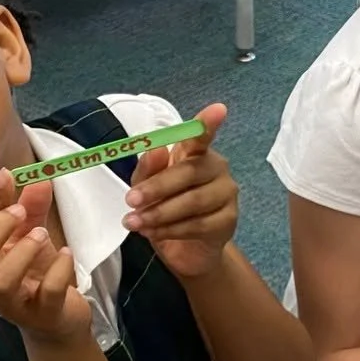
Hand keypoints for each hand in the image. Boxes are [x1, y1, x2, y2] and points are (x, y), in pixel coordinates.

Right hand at [0, 171, 92, 339]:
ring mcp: (14, 303)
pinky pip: (46, 293)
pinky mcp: (43, 315)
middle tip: (21, 212)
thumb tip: (38, 177)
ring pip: (1, 281)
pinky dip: (58, 270)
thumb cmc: (39, 276)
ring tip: (42, 235)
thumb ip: (33, 208)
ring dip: (21, 252)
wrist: (59, 321)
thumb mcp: (34, 237)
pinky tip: (68, 255)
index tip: (7, 176)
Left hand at [126, 104, 235, 278]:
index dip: (208, 124)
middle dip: (157, 187)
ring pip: (193, 201)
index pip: (201, 136)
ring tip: (135, 222)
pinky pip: (197, 224)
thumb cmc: (167, 209)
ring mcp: (226, 195)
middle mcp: (216, 169)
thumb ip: (148, 168)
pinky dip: (171, 230)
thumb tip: (155, 149)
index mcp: (196, 153)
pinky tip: (154, 233)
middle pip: (190, 172)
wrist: (186, 250)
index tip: (218, 110)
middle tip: (131, 200)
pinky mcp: (228, 221)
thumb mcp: (147, 187)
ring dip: (159, 213)